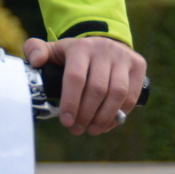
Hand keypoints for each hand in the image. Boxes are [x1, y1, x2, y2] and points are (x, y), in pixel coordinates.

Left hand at [24, 35, 145, 135]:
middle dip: (86, 114)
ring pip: (117, 93)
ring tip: (92, 129)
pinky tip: (107, 123)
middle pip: (97, 89)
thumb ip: (36, 51)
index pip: (76, 77)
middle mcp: (103, 49)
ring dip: (104, 117)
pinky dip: (120, 114)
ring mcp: (123, 57)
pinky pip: (131, 95)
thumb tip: (36, 61)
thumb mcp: (54, 49)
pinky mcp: (138, 65)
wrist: (104, 44)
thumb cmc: (75, 55)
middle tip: (77, 129)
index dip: (71, 102)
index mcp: (80, 47)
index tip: (66, 121)